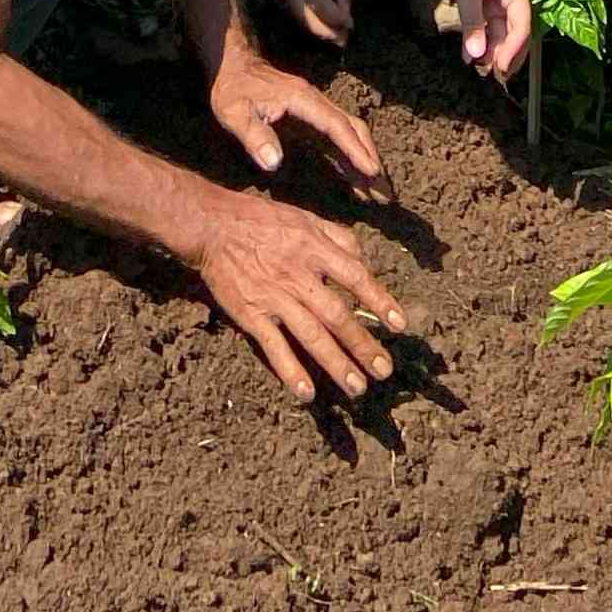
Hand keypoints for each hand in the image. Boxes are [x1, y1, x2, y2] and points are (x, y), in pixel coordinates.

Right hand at [193, 190, 406, 402]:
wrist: (212, 227)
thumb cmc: (261, 221)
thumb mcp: (305, 217)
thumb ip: (338, 238)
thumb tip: (364, 263)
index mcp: (314, 249)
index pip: (356, 277)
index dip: (379, 301)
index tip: (399, 325)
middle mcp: (298, 275)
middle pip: (337, 316)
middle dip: (363, 345)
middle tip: (384, 370)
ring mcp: (274, 298)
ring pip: (311, 336)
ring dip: (336, 364)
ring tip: (357, 388)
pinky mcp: (251, 314)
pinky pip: (273, 346)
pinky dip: (290, 370)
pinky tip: (306, 393)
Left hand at [207, 50, 392, 202]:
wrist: (233, 63)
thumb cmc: (233, 88)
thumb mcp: (234, 112)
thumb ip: (254, 136)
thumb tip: (274, 163)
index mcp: (302, 100)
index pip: (336, 126)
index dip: (355, 149)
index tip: (372, 171)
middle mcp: (316, 102)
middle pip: (354, 130)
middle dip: (371, 159)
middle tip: (385, 191)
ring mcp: (316, 108)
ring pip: (351, 133)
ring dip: (365, 160)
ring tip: (379, 193)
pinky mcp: (312, 116)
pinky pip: (339, 137)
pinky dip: (351, 157)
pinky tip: (357, 179)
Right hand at [272, 0, 355, 43]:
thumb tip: (346, 16)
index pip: (317, 1)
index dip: (335, 19)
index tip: (351, 26)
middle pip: (301, 13)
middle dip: (322, 30)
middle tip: (343, 40)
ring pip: (294, 11)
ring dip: (314, 26)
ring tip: (336, 34)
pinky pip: (292, 2)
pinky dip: (307, 15)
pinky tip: (323, 18)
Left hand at [421, 0, 534, 80]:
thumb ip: (472, 24)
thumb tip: (476, 55)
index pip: (522, 26)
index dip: (513, 49)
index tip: (500, 69)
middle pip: (513, 31)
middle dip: (505, 53)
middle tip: (494, 77)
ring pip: (497, 30)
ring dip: (490, 49)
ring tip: (479, 69)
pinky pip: (483, 23)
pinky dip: (478, 38)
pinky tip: (469, 54)